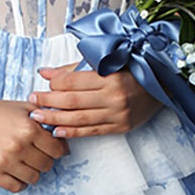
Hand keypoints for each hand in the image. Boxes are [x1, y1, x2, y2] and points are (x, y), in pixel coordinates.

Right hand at [0, 94, 68, 191]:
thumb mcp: (25, 108)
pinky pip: (16, 187)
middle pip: (46, 165)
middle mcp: (18, 147)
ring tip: (25, 163)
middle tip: (36, 155)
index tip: (51, 149)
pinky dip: (20, 182)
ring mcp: (4, 161)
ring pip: (33, 178)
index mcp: (29, 129)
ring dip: (32, 172)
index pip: (56, 150)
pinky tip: (16, 172)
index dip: (56, 150)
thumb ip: (46, 119)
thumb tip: (64, 138)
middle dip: (44, 160)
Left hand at [27, 65, 161, 137]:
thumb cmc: (131, 69)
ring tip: (38, 117)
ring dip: (55, 119)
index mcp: (110, 76)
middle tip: (32, 101)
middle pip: (72, 101)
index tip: (41, 83)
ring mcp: (118, 114)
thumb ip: (75, 68)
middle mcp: (114, 96)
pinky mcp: (120, 127)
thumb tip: (45, 72)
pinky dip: (72, 132)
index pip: (73, 81)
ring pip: (79, 118)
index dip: (54, 82)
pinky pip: (91, 131)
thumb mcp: (106, 62)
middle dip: (48, 101)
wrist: (162, 86)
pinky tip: (57, 131)